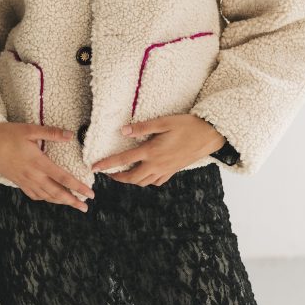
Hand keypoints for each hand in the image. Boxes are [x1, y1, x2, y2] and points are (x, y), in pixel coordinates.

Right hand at [0, 122, 94, 211]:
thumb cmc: (7, 134)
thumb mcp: (30, 130)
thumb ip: (51, 133)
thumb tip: (70, 135)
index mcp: (38, 162)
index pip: (63, 178)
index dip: (78, 187)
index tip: (90, 193)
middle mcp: (32, 175)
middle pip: (56, 192)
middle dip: (72, 201)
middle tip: (85, 207)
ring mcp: (24, 180)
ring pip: (45, 196)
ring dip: (60, 201)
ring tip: (72, 204)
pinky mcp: (17, 182)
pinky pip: (33, 195)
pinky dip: (44, 199)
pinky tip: (49, 198)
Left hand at [90, 114, 225, 186]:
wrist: (210, 136)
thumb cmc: (187, 125)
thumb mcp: (164, 122)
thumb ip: (142, 127)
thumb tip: (123, 131)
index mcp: (152, 151)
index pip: (124, 161)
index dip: (107, 164)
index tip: (94, 167)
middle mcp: (157, 165)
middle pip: (132, 178)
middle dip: (117, 177)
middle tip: (108, 172)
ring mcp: (166, 170)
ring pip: (143, 182)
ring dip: (130, 180)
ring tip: (122, 173)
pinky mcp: (173, 171)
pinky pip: (156, 182)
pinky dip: (147, 181)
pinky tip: (145, 174)